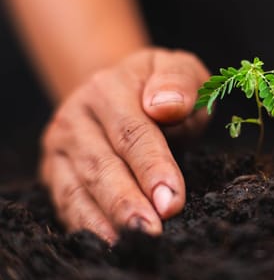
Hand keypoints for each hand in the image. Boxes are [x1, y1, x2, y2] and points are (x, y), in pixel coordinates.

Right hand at [40, 48, 209, 241]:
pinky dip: (87, 224)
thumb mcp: (178, 69)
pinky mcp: (55, 170)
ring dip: (106, 219)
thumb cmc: (159, 86)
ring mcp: (61, 145)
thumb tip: (167, 106)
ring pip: (79, 188)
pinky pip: (67, 202)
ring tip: (133, 241)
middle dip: (127, 201)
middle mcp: (77, 116)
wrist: (121, 89)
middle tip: (151, 230)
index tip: (172, 200)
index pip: (132, 132)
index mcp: (108, 87)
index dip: (152, 168)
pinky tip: (111, 241)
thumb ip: (180, 82)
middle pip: (101, 165)